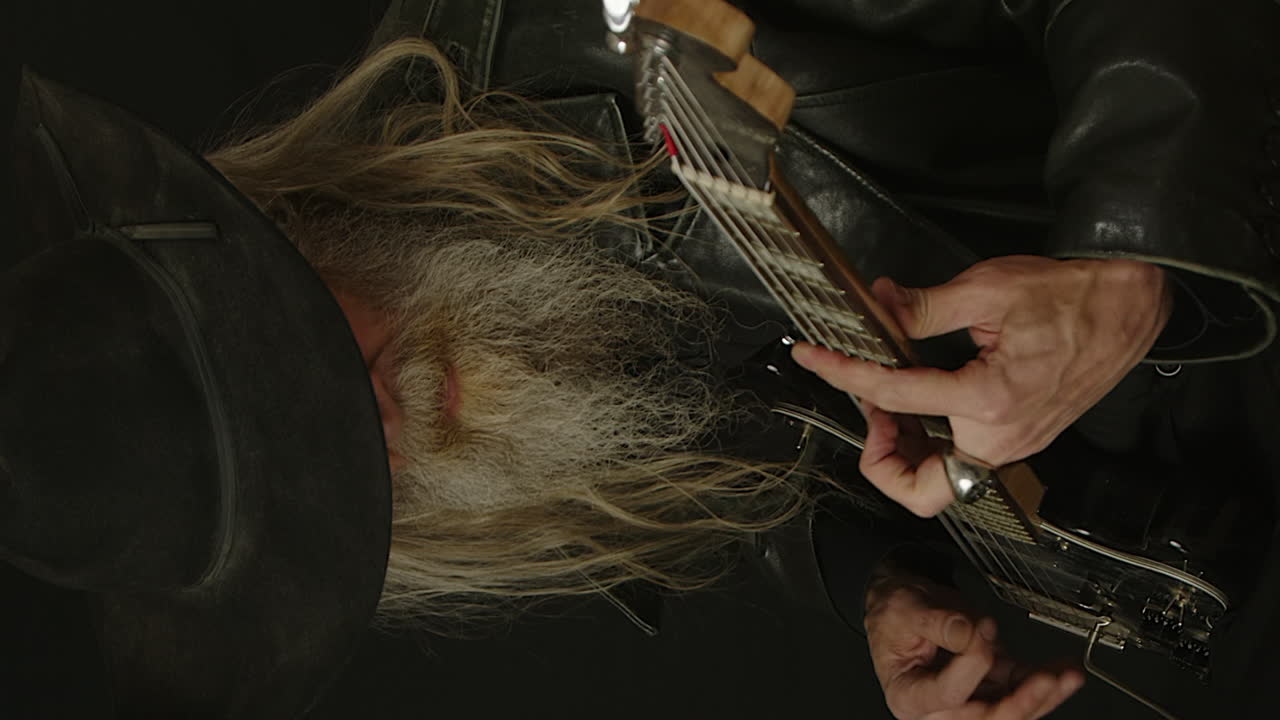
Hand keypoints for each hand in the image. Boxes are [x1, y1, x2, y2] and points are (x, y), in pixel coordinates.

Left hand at [792, 256, 1170, 516]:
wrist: (1135, 308)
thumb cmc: (1075, 297)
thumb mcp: (988, 290)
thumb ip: (923, 308)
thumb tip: (880, 306)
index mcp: (988, 401)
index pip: (892, 397)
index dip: (842, 374)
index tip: (814, 357)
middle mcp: (1001, 439)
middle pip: (919, 491)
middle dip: (879, 459)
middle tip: (866, 409)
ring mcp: (1014, 447)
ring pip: (939, 484)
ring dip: (902, 452)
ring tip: (886, 402)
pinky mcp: (1020, 441)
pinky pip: (962, 464)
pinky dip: (930, 443)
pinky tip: (918, 403)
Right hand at [866, 574, 1083, 719]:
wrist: (905, 603)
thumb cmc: (895, 612)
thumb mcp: (908, 610)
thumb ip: (941, 623)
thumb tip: (974, 635)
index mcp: (909, 695)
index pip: (947, 695)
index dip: (970, 669)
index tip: (982, 635)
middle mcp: (940, 707)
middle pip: (986, 717)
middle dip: (1021, 703)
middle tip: (1044, 681)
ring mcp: (969, 698)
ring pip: (1011, 709)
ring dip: (1043, 695)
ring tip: (1066, 676)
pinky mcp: (991, 686)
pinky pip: (1021, 690)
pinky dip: (1046, 681)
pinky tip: (1064, 670)